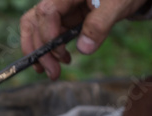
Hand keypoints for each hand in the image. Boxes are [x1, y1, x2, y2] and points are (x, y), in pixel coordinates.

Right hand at [20, 0, 147, 79]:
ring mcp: (59, 11)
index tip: (60, 53)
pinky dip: (49, 50)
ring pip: (35, 30)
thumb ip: (100, 24)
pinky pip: (47, 35)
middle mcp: (58, 1)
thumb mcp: (117, 6)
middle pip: (34, 23)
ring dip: (39, 52)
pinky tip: (61, 60)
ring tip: (51, 70)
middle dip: (40, 50)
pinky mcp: (62, 20)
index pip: (47, 11)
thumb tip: (84, 49)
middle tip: (52, 72)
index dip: (48, 34)